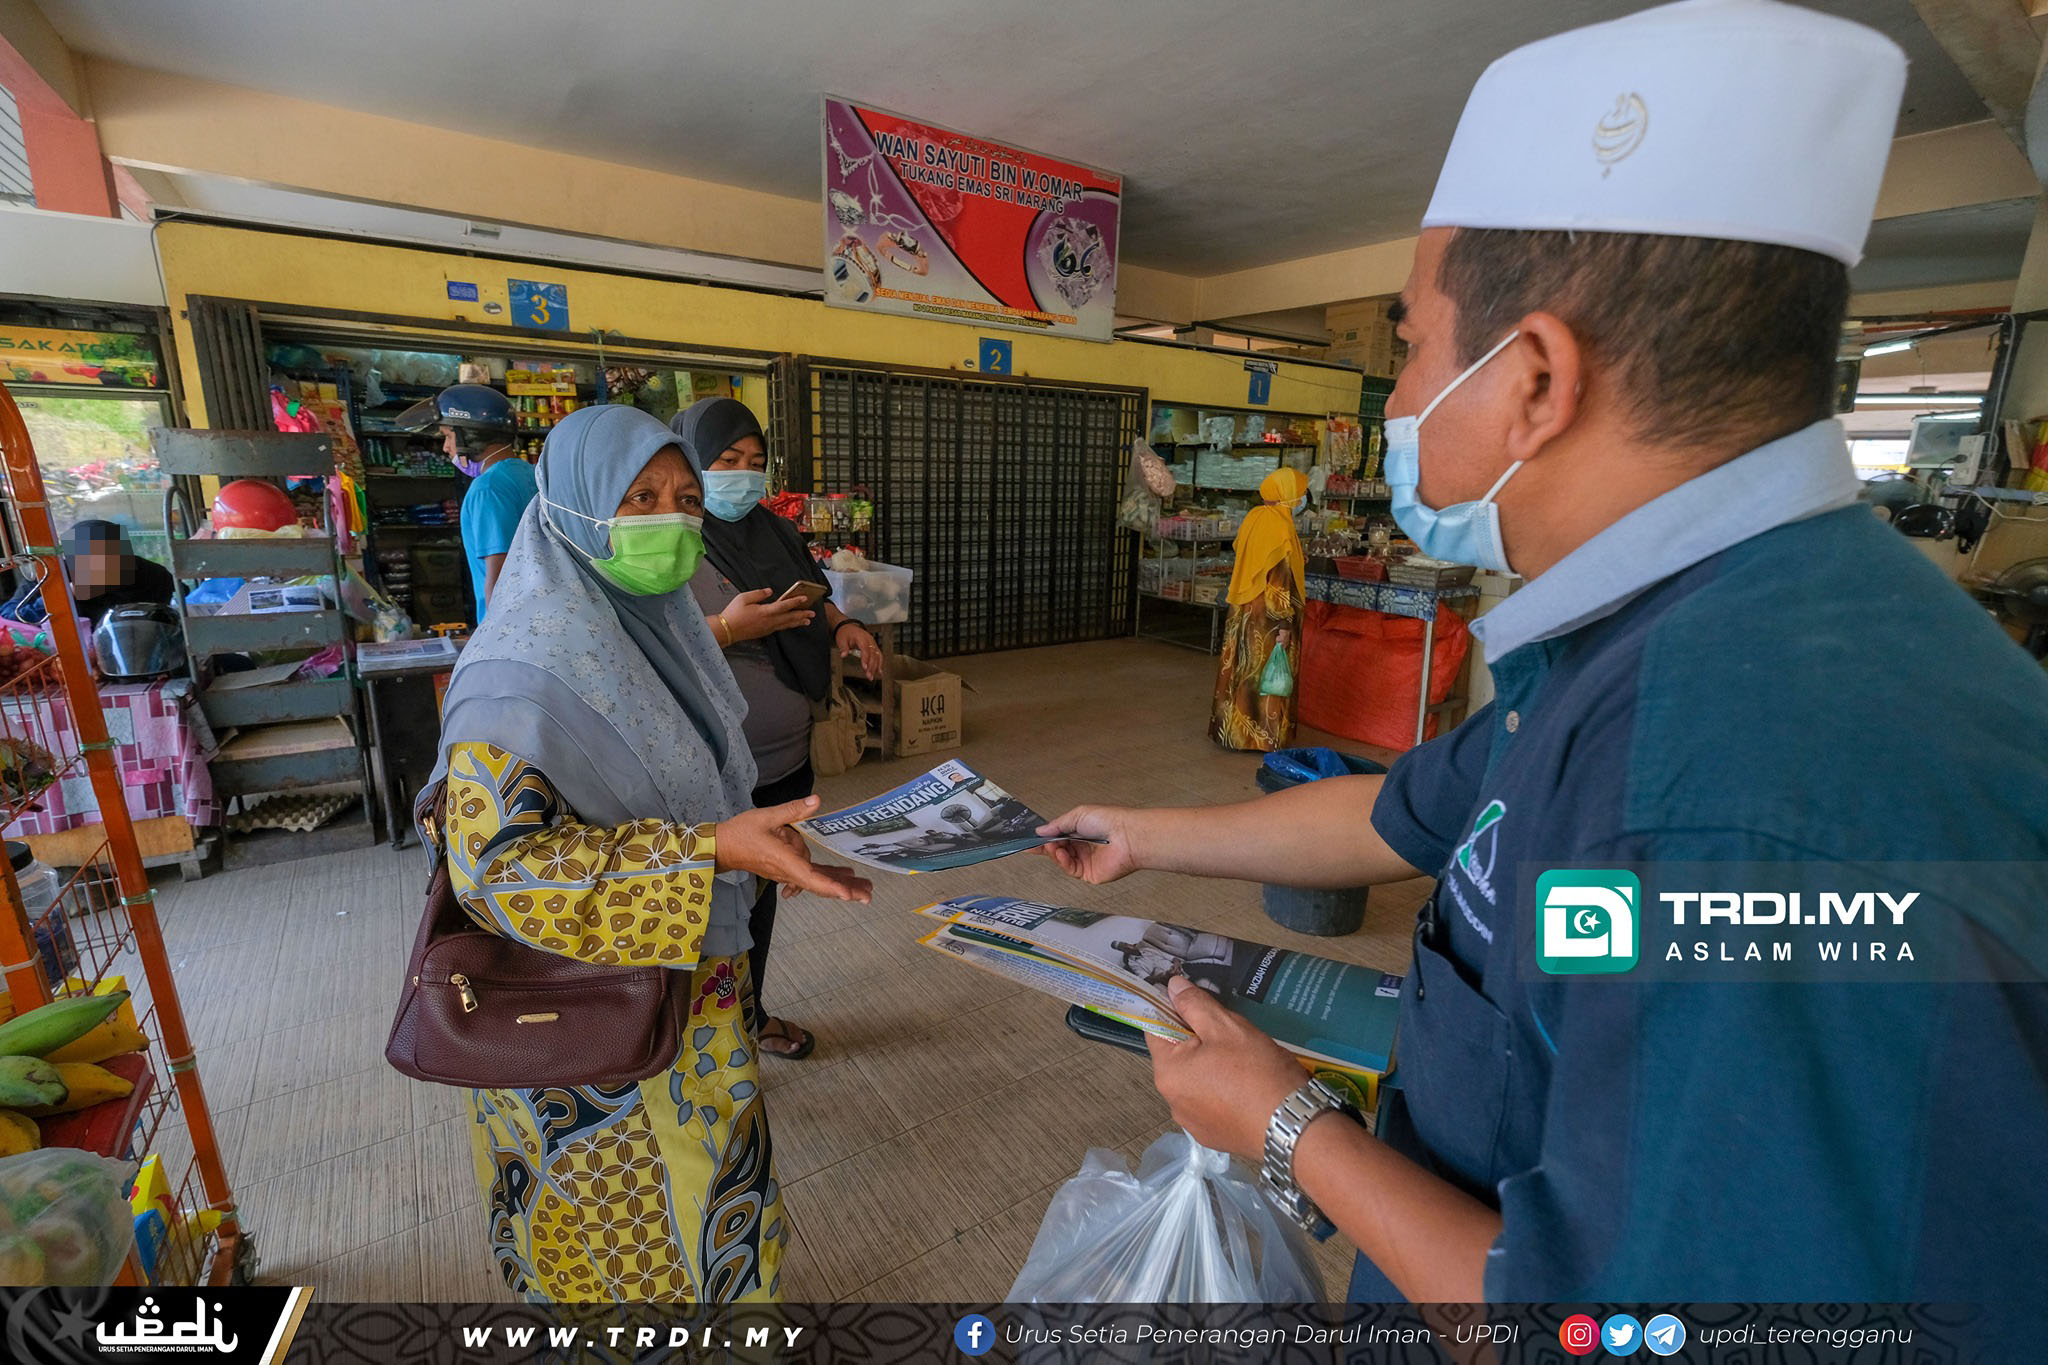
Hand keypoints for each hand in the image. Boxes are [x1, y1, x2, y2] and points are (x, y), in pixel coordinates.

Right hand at [713, 797, 871, 902]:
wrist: (721, 847)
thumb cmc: (741, 832)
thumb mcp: (767, 816)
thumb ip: (793, 810)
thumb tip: (816, 801)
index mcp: (784, 860)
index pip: (811, 876)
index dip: (830, 886)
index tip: (848, 895)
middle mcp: (788, 870)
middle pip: (820, 883)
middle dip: (844, 889)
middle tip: (868, 895)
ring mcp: (786, 872)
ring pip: (816, 879)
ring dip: (839, 881)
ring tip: (863, 884)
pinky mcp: (785, 870)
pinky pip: (808, 875)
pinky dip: (824, 877)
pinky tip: (840, 876)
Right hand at [719, 588, 814, 642]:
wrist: (726, 630)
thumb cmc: (733, 613)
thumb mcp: (744, 598)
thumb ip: (758, 594)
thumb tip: (770, 591)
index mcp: (765, 612)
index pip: (784, 606)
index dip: (795, 601)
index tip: (805, 598)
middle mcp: (769, 621)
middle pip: (789, 618)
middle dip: (802, 615)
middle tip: (813, 613)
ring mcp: (767, 628)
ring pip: (786, 624)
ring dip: (798, 622)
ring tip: (807, 621)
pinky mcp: (765, 632)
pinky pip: (780, 628)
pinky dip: (788, 625)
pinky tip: (791, 624)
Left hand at [836, 622, 881, 680]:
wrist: (849, 627)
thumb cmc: (845, 633)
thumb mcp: (842, 640)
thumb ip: (844, 648)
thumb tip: (843, 655)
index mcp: (862, 638)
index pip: (865, 649)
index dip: (866, 659)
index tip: (865, 667)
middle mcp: (870, 640)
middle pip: (873, 654)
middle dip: (872, 666)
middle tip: (869, 676)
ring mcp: (873, 643)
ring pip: (877, 656)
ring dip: (876, 667)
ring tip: (872, 676)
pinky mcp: (874, 647)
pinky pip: (879, 655)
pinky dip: (879, 664)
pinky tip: (879, 671)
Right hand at [1035, 805, 1143, 883]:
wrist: (1127, 836)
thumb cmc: (1109, 820)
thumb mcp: (1078, 815)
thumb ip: (1058, 824)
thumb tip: (1041, 830)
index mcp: (1081, 830)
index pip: (1058, 836)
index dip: (1044, 838)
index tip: (1030, 840)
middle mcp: (1084, 846)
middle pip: (1058, 849)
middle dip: (1046, 846)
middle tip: (1037, 844)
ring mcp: (1086, 860)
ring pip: (1062, 860)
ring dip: (1054, 853)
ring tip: (1053, 846)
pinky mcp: (1089, 873)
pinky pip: (1070, 870)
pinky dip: (1062, 862)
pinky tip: (1061, 854)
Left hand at [1146, 976, 1304, 1160]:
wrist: (1292, 1125)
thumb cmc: (1256, 1071)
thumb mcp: (1226, 1027)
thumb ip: (1195, 1004)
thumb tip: (1172, 986)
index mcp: (1168, 1072)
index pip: (1156, 1029)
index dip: (1173, 1010)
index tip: (1196, 1001)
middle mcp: (1172, 1101)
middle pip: (1178, 1057)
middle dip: (1198, 1039)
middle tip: (1230, 1031)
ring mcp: (1193, 1122)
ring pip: (1196, 1081)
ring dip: (1211, 1066)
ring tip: (1244, 1059)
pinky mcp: (1213, 1136)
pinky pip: (1211, 1103)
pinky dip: (1223, 1091)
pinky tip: (1248, 1086)